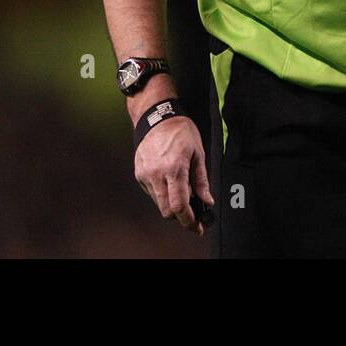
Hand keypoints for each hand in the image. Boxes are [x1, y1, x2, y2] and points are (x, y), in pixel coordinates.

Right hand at [133, 115, 214, 234]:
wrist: (157, 117)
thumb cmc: (180, 132)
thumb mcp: (198, 153)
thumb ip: (201, 181)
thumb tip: (206, 201)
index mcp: (175, 169)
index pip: (180, 206)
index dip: (189, 221)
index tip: (197, 227)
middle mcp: (157, 174)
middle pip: (167, 210)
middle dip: (181, 215)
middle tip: (193, 212)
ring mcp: (146, 175)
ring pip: (158, 203)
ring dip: (171, 204)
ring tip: (182, 190)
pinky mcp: (139, 173)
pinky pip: (152, 192)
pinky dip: (162, 193)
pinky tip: (169, 180)